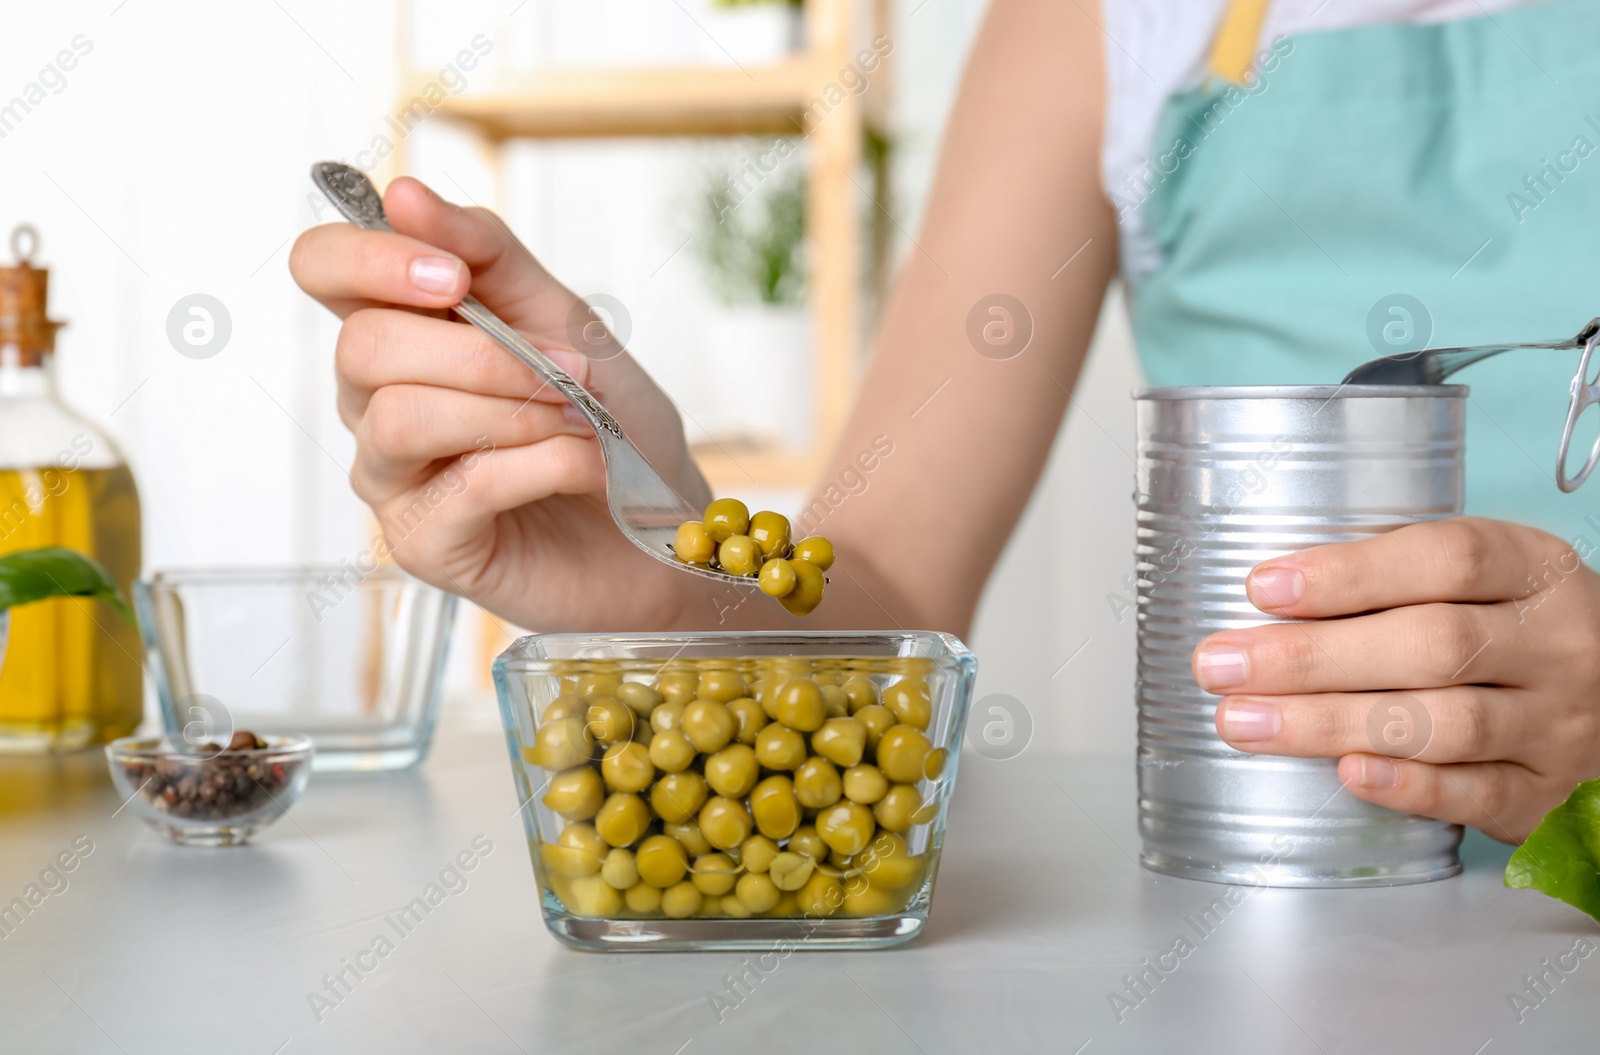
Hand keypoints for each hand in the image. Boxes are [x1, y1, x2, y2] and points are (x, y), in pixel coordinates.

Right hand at [290, 177, 710, 629]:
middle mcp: (375, 404)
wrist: (661, 529)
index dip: (369, 260)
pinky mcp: (423, 544)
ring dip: (513, 409)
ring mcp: (392, 479)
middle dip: (482, 354)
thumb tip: (402, 194)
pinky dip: (542, 464)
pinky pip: (462, 486)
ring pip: (401, 417)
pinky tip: (586, 468)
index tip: (455, 277)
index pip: (322, 269)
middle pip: (362, 348)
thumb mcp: (564, 318)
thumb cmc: (610, 426)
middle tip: (569, 372)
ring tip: (581, 423)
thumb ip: (487, 254)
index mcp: (401, 332)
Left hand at [1194, 517, 1599, 842]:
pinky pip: (1476, 794)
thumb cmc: (1513, 632)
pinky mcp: (1546, 796)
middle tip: (1219, 665)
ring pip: (1445, 724)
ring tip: (1243, 720)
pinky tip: (1345, 774)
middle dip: (1311, 657)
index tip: (1263, 587)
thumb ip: (1398, 581)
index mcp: (1538, 572)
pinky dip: (1407, 787)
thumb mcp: (1484, 584)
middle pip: (1433, 645)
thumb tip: (1267, 596)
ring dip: (1330, 722)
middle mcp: (1558, 646)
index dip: (1351, 573)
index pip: (1449, 560)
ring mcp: (1558, 725)